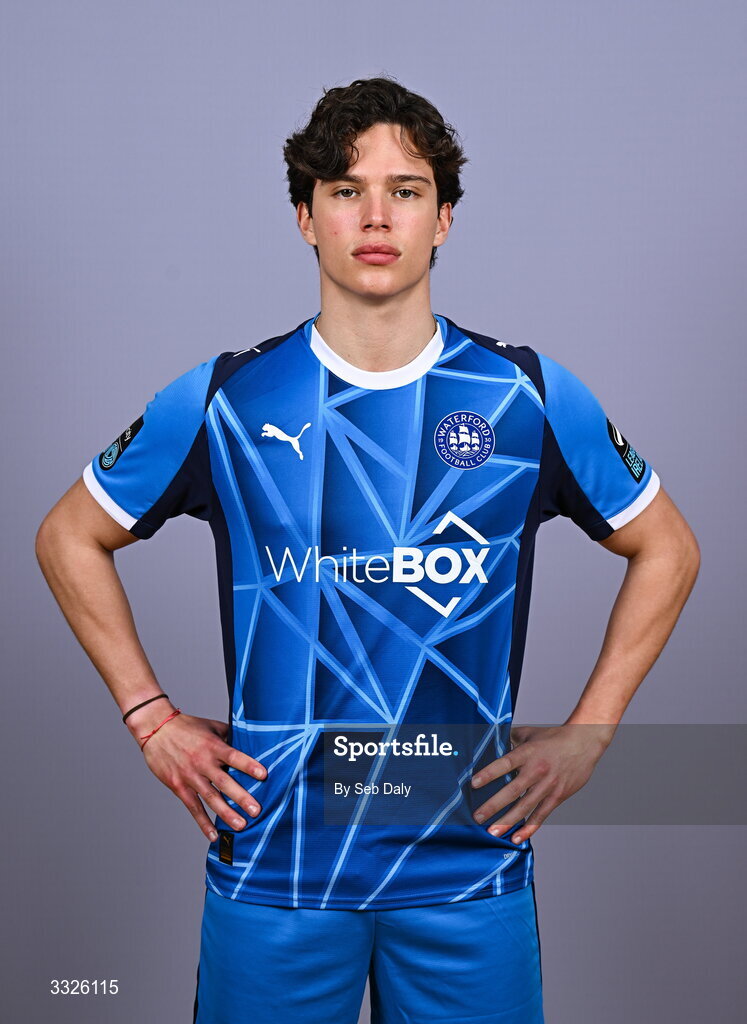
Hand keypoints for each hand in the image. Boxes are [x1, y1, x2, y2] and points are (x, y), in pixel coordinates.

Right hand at [138, 712, 266, 842]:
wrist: (156, 729)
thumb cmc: (187, 727)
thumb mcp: (211, 726)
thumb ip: (229, 736)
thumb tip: (250, 743)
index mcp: (213, 746)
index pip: (234, 756)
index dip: (248, 765)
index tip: (264, 775)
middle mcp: (202, 762)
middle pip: (224, 782)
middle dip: (241, 797)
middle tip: (256, 811)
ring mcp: (190, 776)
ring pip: (210, 797)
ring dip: (226, 813)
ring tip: (241, 826)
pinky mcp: (178, 786)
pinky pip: (193, 807)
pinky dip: (203, 822)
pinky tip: (214, 835)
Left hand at [470, 723, 612, 842]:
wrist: (583, 742)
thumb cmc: (553, 737)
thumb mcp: (529, 733)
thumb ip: (510, 738)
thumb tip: (490, 741)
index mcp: (528, 753)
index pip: (505, 763)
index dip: (489, 773)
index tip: (473, 784)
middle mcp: (537, 770)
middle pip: (513, 790)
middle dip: (493, 805)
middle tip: (477, 817)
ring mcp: (548, 785)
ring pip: (525, 807)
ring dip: (507, 821)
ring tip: (492, 832)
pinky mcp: (557, 796)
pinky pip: (541, 815)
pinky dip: (529, 828)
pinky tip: (516, 837)